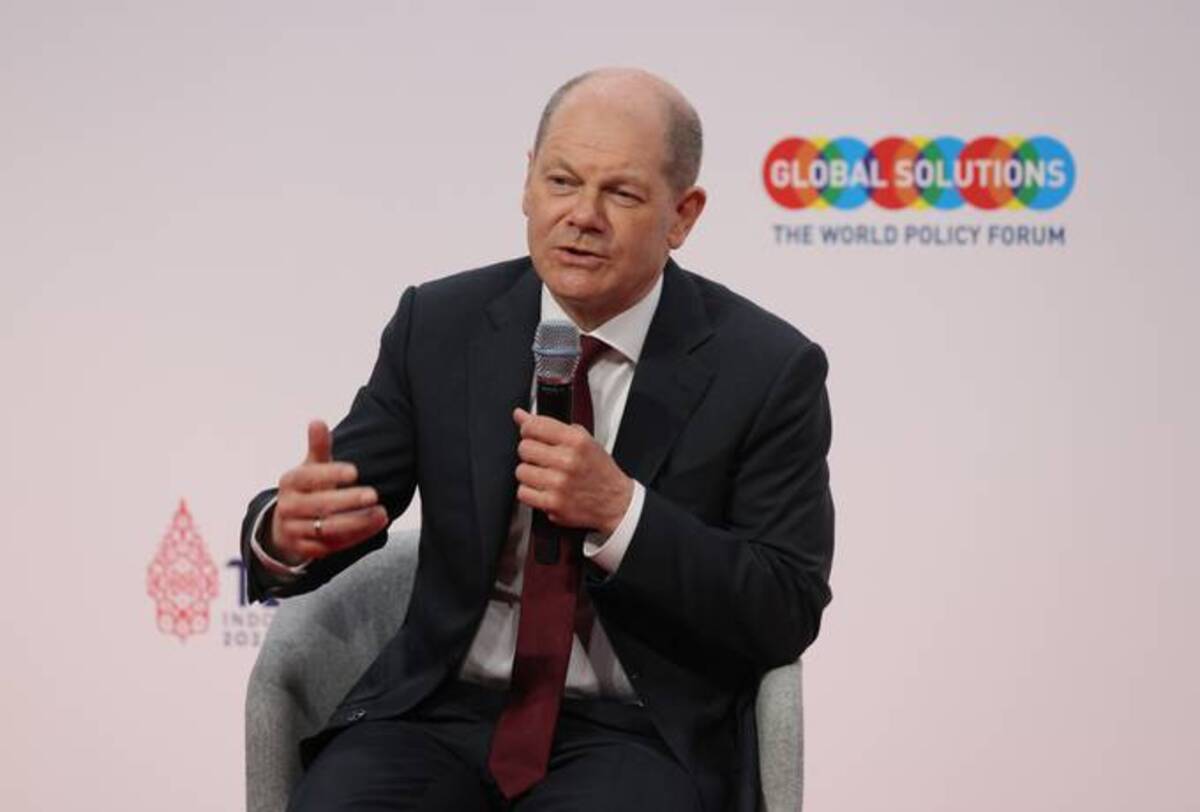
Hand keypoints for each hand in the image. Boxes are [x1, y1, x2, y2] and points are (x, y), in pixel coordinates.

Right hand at [266, 420, 388, 563]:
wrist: (286, 524)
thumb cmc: (308, 488)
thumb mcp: (311, 466)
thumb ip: (318, 446)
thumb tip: (317, 421)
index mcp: (290, 482)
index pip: (309, 477)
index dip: (332, 474)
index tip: (355, 471)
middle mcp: (288, 507)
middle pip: (320, 505)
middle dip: (348, 500)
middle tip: (373, 494)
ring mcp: (295, 530)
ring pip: (327, 528)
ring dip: (357, 522)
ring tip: (382, 512)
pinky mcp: (306, 550)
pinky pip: (332, 545)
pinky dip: (356, 537)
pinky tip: (376, 525)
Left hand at [512, 407, 632, 533]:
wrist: (616, 502)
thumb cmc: (599, 471)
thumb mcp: (582, 440)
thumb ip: (550, 426)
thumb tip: (520, 415)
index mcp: (576, 440)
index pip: (534, 426)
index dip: (527, 430)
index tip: (531, 434)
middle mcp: (567, 460)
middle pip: (524, 448)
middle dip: (530, 452)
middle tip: (542, 458)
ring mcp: (559, 483)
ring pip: (521, 471)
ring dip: (530, 473)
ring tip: (544, 475)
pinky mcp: (553, 503)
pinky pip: (523, 492)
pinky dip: (530, 492)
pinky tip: (543, 489)